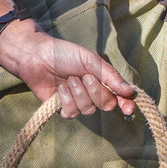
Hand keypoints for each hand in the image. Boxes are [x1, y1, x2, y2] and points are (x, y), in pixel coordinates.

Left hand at [0, 20, 135, 119]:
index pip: (120, 96)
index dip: (126, 104)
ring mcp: (78, 102)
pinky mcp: (63, 109)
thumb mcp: (90, 60)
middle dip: (96, 92)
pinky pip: (72, 113)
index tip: (128, 108)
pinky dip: (66, 100)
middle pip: (106, 105)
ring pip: (88, 110)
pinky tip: (59, 89)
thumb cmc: (64, 54)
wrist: (36, 56)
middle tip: (85, 77)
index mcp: (102, 80)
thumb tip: (130, 91)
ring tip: (68, 80)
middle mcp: (92, 93)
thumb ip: (110, 76)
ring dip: (78, 93)